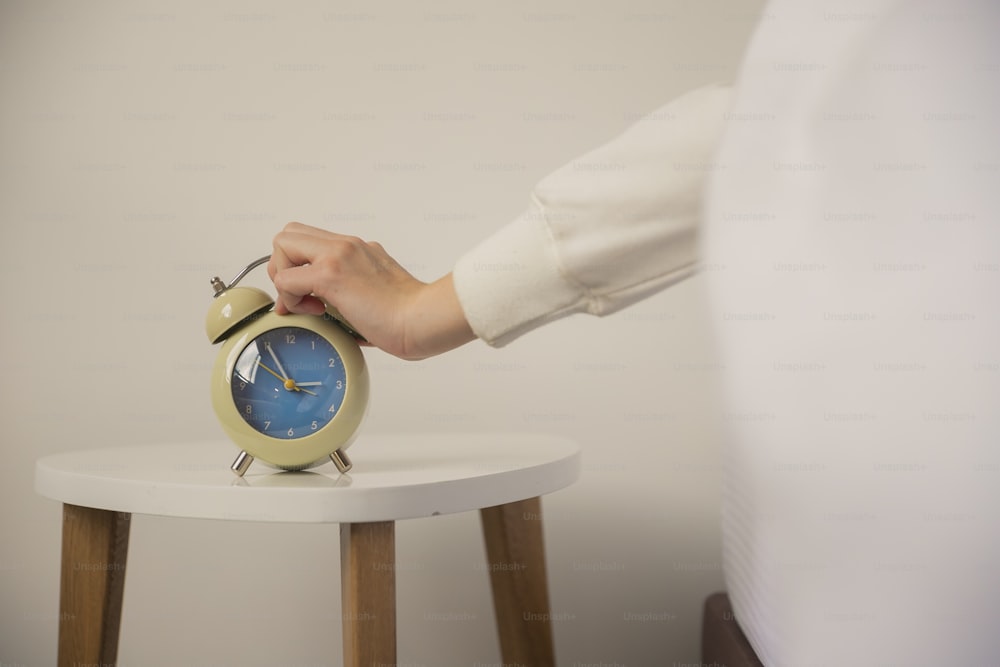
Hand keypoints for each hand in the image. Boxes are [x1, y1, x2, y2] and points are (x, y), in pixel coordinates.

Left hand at [269, 222, 474, 359]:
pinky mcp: (330, 274)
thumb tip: (334, 308)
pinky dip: (291, 299)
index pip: (310, 239)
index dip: (298, 266)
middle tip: (301, 294)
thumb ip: (356, 289)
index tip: (309, 294)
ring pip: (282, 245)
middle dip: (283, 267)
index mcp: (358, 249)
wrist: (422, 319)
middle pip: (289, 233)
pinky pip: (286, 279)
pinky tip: (317, 312)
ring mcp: (337, 255)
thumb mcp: (379, 290)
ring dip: (284, 279)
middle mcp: (346, 245)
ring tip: (310, 304)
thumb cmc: (409, 315)